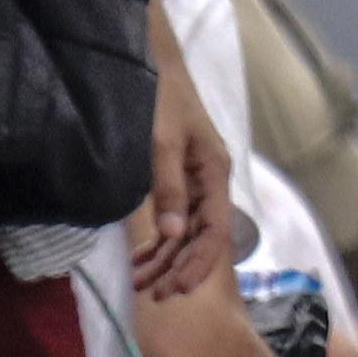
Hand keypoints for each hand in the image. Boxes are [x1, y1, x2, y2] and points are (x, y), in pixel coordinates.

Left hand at [128, 65, 233, 302]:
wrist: (148, 60)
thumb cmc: (160, 95)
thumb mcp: (162, 140)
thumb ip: (168, 186)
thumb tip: (172, 235)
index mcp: (215, 173)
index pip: (215, 231)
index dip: (199, 263)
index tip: (178, 288)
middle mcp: (207, 182)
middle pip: (199, 237)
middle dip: (178, 268)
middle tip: (154, 296)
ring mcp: (190, 181)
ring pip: (183, 232)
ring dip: (165, 259)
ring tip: (142, 284)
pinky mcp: (172, 177)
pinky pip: (169, 217)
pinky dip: (156, 240)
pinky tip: (142, 258)